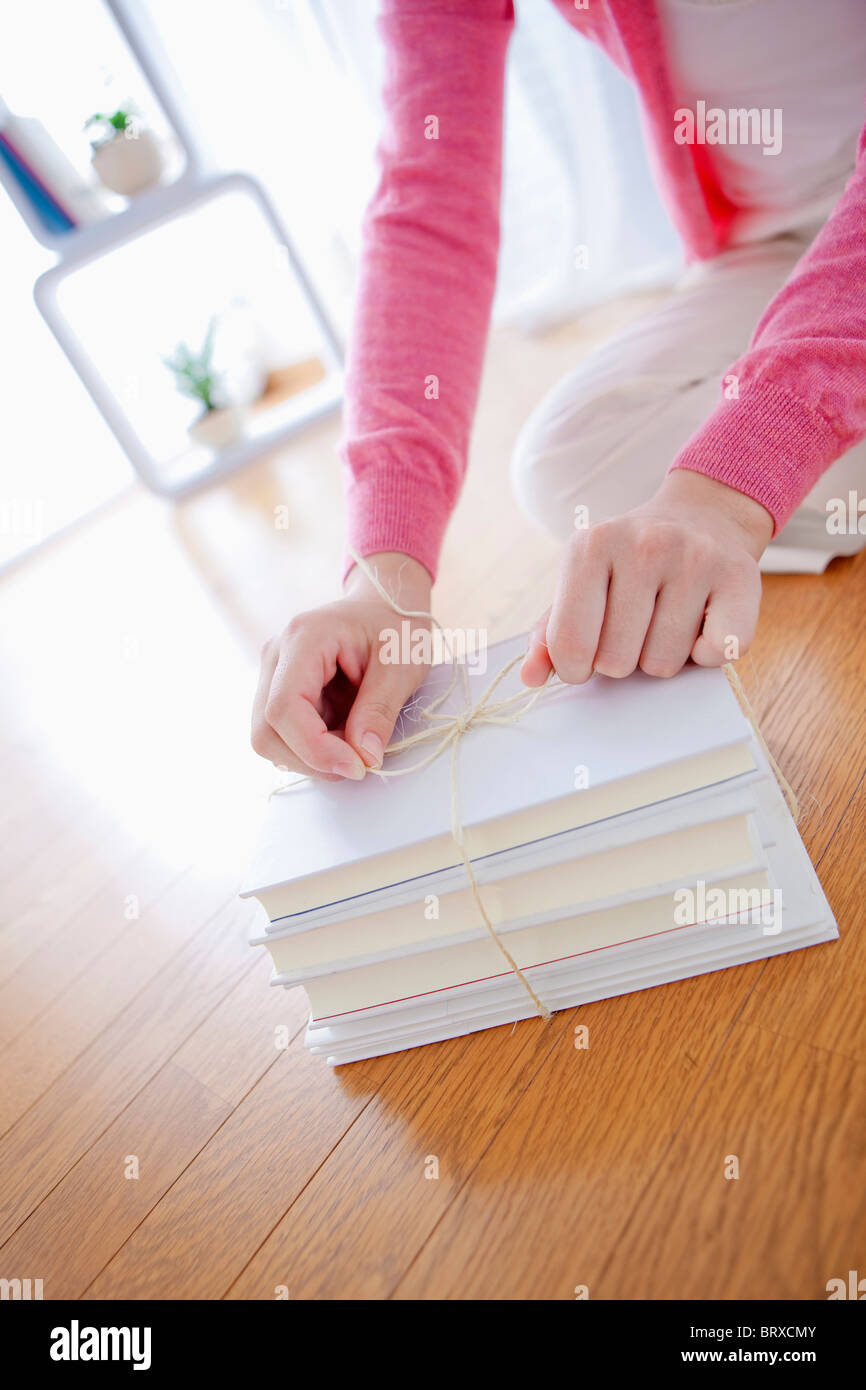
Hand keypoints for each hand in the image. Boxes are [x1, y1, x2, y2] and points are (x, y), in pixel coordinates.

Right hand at [252, 552, 431, 779]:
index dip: (315, 748)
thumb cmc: (395, 628)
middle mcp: (275, 656)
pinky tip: (343, 735)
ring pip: (269, 738)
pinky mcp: (279, 691)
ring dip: (312, 756)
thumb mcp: (401, 667)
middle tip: (359, 760)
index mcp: (303, 639)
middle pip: (266, 730)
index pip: (284, 708)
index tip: (356, 766)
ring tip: (355, 742)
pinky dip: (312, 748)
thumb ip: (379, 710)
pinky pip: (282, 734)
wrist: (385, 607)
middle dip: (312, 758)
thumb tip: (363, 757)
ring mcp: (272, 674)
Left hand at [522, 472, 772, 686]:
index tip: (585, 658)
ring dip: (661, 657)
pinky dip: (705, 656)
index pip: (569, 644)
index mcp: (591, 546)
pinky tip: (700, 625)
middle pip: (616, 662)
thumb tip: (530, 677)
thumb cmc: (630, 567)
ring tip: (666, 620)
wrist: (703, 518)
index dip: (575, 669)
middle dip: (622, 660)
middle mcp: (644, 545)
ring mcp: (695, 558)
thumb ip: (550, 633)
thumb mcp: (582, 585)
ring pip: (662, 664)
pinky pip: (715, 655)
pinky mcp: (740, 577)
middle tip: (635, 627)